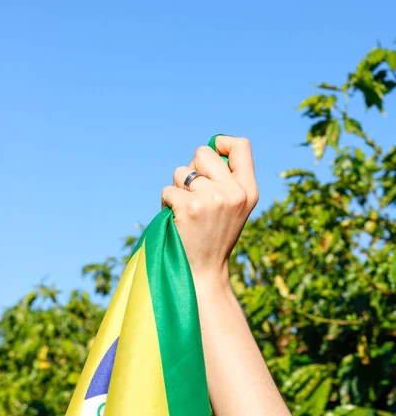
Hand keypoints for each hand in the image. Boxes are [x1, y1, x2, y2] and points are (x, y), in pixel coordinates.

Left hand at [161, 136, 258, 287]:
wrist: (203, 273)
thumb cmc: (214, 238)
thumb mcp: (232, 209)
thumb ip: (225, 181)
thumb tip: (202, 154)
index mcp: (248, 191)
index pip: (241, 145)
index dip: (221, 143)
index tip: (210, 157)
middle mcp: (234, 193)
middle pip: (203, 153)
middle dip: (191, 169)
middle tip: (193, 194)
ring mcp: (212, 199)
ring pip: (181, 172)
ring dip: (177, 189)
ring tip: (185, 212)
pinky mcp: (189, 208)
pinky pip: (168, 190)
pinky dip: (166, 204)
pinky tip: (176, 220)